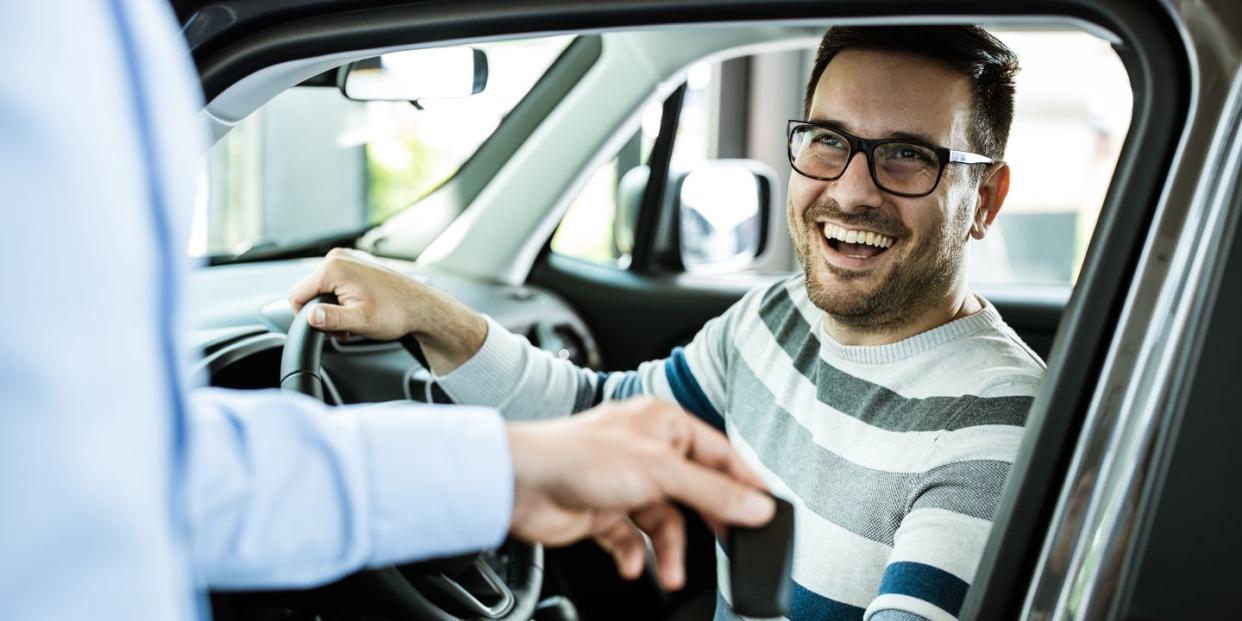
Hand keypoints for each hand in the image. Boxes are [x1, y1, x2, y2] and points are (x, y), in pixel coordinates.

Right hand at [288, 249, 486, 371]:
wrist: (422, 307)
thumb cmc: (396, 313)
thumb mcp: (360, 321)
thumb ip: (331, 319)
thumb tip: (310, 317)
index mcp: (334, 268)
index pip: (296, 295)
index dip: (305, 317)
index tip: (325, 329)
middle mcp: (338, 257)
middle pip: (309, 291)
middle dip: (322, 313)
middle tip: (344, 327)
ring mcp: (349, 258)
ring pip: (323, 289)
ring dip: (333, 308)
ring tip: (354, 319)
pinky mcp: (357, 264)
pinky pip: (336, 283)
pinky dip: (343, 299)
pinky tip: (360, 308)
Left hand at [506, 397, 773, 590]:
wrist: (519, 483)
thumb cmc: (578, 456)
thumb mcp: (660, 472)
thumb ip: (713, 493)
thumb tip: (757, 507)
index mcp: (664, 424)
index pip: (719, 454)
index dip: (743, 484)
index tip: (766, 512)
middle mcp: (646, 450)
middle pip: (695, 491)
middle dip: (707, 522)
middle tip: (728, 546)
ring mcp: (624, 482)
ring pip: (664, 521)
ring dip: (668, 550)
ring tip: (670, 572)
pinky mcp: (603, 512)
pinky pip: (633, 539)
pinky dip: (635, 556)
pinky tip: (633, 565)